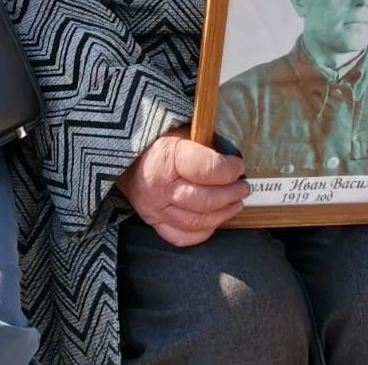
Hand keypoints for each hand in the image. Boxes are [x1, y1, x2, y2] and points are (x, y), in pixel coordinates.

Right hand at [116, 129, 249, 247]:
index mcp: (167, 158)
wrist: (123, 156)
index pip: (208, 169)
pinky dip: (202, 232)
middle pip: (206, 200)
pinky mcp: (153, 222)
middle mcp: (160, 187)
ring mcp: (155, 209)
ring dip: (223, 214)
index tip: (239, 166)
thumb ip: (204, 142)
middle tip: (243, 187)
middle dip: (231, 194)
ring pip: (197, 222)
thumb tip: (233, 154)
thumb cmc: (156, 139)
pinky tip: (215, 220)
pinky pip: (181, 237)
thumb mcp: (180, 130)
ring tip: (236, 203)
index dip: (230, 169)